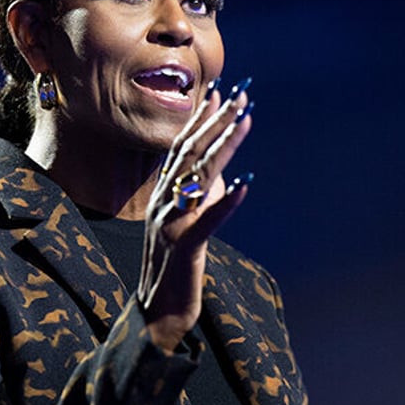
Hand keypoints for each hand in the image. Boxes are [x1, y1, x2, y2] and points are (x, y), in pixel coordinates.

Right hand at [138, 78, 253, 349]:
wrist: (157, 312)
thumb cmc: (175, 267)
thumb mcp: (190, 224)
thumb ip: (204, 198)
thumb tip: (226, 174)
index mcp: (163, 195)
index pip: (182, 148)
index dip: (201, 119)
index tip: (222, 92)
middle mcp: (163, 202)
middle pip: (190, 153)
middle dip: (216, 121)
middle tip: (241, 94)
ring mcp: (170, 223)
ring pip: (198, 177)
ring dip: (224, 145)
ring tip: (246, 120)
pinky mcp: (184, 247)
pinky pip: (207, 221)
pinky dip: (227, 202)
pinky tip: (247, 183)